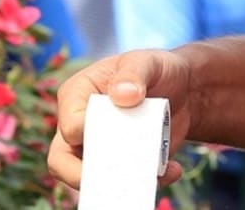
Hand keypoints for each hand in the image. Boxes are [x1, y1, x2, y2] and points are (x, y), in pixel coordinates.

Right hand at [47, 50, 194, 189]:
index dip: (85, 135)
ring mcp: (101, 149)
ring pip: (92, 179)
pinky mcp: (124, 164)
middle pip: (62, 162)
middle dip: (84, 176)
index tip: (111, 134)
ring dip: (120, 182)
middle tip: (116, 177)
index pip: (69, 126)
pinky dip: (148, 182)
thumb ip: (133, 73)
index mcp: (76, 96)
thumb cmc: (154, 68)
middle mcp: (81, 127)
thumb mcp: (146, 62)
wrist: (183, 88)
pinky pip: (127, 183)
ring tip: (149, 176)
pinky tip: (173, 169)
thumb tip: (123, 95)